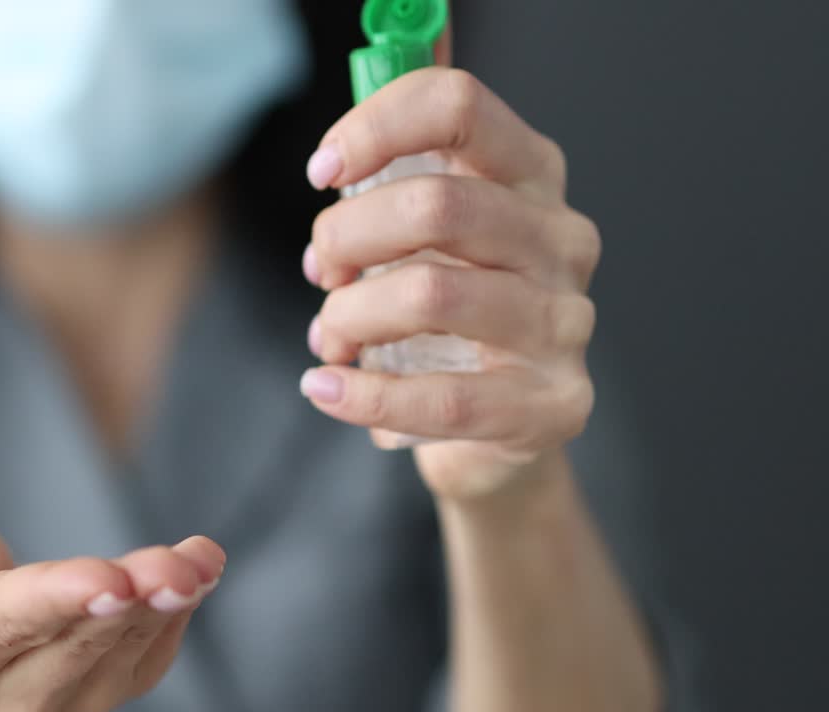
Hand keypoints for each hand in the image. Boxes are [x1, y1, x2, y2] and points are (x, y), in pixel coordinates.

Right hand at [0, 511, 224, 711]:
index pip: (12, 626)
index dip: (62, 600)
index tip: (110, 580)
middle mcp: (10, 694)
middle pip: (80, 643)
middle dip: (133, 602)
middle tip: (177, 569)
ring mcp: (65, 701)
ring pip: (124, 650)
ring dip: (168, 603)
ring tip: (201, 559)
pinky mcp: (106, 688)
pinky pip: (150, 655)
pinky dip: (180, 609)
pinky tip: (202, 566)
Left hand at [301, 68, 599, 500]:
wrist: (494, 428)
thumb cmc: (448, 310)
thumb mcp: (426, 230)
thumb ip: (398, 164)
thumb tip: (351, 108)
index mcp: (531, 175)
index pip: (459, 107)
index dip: (375, 128)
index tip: (321, 172)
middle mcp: (561, 239)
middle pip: (435, 205)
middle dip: (346, 236)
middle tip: (321, 271)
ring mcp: (565, 323)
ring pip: (430, 296)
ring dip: (348, 317)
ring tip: (329, 336)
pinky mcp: (554, 404)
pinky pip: (443, 399)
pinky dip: (364, 395)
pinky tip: (326, 388)